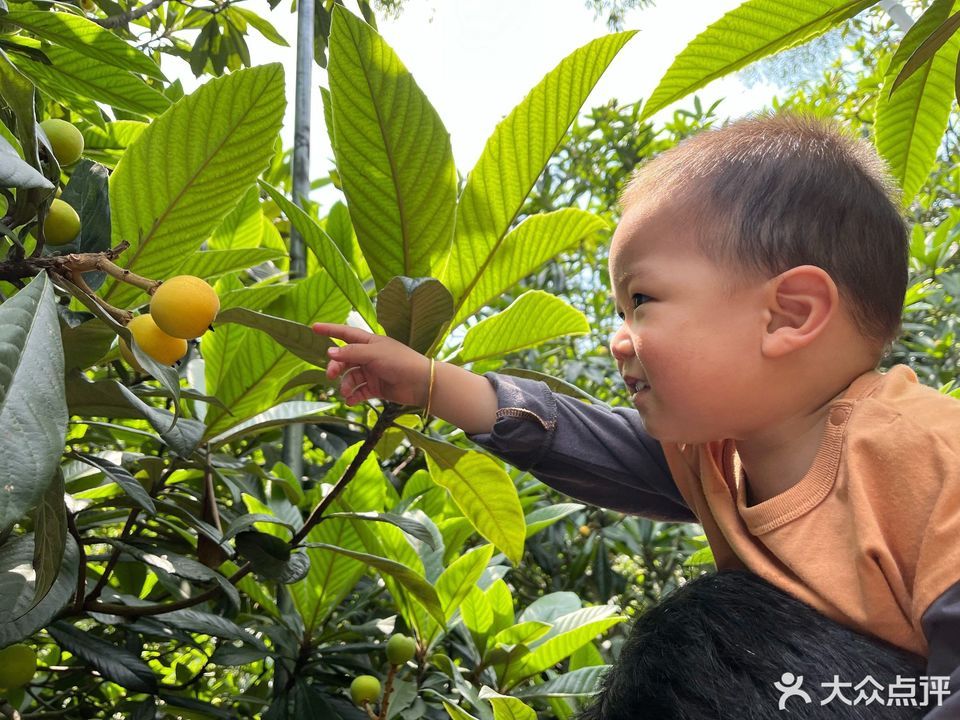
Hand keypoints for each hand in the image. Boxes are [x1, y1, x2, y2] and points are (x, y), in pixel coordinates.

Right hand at [312, 323, 430, 406]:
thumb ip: (351, 353)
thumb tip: (329, 352)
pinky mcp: (376, 387)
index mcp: (369, 342)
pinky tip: (351, 400)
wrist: (420, 383)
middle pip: (345, 359)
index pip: (345, 333)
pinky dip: (353, 396)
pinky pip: (359, 391)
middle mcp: (369, 356)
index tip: (313, 328)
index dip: (330, 330)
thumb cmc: (399, 361)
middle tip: (331, 375)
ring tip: (346, 392)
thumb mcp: (373, 353)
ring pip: (350, 377)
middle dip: (336, 367)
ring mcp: (372, 372)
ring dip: (345, 385)